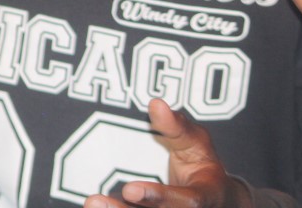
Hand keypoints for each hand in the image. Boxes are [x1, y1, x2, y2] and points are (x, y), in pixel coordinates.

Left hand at [83, 99, 251, 207]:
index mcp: (204, 197)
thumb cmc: (201, 163)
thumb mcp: (197, 142)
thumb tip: (156, 103)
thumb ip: (177, 126)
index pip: (185, 201)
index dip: (158, 196)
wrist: (211, 196)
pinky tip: (91, 206)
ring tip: (90, 203)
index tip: (130, 190)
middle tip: (96, 201)